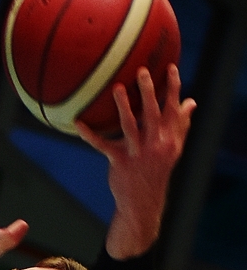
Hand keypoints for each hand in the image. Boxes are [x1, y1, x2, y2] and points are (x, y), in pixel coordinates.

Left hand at [76, 65, 195, 258]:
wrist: (143, 202)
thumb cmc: (157, 170)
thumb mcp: (173, 150)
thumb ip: (181, 125)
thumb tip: (190, 102)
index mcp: (169, 139)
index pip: (173, 109)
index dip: (173, 88)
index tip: (170, 67)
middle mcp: (155, 144)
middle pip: (153, 114)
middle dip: (149, 92)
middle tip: (141, 71)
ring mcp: (137, 153)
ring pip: (130, 126)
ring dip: (123, 106)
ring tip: (116, 88)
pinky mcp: (119, 162)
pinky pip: (102, 145)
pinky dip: (89, 134)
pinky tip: (78, 122)